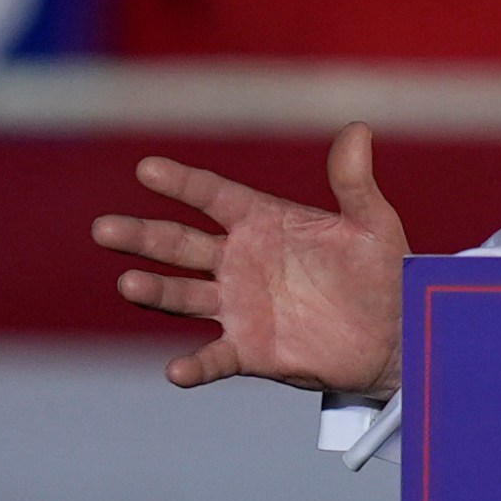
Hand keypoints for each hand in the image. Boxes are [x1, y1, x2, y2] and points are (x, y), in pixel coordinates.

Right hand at [91, 123, 408, 398]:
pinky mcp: (250, 349)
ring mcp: (239, 307)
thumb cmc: (383, 270)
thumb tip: (358, 129)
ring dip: (154, 291)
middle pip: (179, 245)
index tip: (146, 169)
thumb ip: (355, 182)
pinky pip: (214, 358)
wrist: (396, 331)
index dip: (181, 183)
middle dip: (142, 236)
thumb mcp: (372, 223)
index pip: (213, 196)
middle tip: (103, 229)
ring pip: (183, 296)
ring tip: (129, 284)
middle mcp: (240, 261)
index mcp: (264, 222)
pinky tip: (176, 370)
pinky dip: (194, 365)